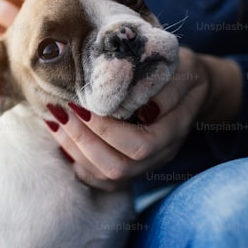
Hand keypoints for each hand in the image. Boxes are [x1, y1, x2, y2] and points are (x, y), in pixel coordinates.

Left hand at [46, 48, 241, 190]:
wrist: (192, 88)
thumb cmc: (183, 71)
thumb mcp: (185, 67)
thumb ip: (168, 87)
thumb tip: (144, 106)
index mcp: (174, 131)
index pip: (139, 145)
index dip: (106, 130)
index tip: (81, 104)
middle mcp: (160, 155)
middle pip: (118, 168)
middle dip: (83, 141)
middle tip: (61, 111)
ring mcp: (146, 165)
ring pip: (107, 177)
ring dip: (74, 150)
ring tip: (55, 120)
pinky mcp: (131, 166)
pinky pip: (101, 180)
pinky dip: (78, 162)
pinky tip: (62, 138)